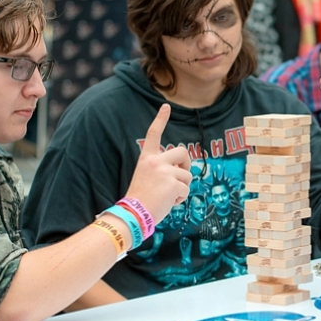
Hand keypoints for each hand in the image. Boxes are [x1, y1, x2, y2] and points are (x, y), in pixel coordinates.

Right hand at [125, 104, 191, 223]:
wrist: (133, 214)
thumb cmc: (140, 199)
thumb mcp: (147, 177)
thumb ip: (161, 169)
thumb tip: (182, 171)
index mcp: (147, 158)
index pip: (154, 134)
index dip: (160, 119)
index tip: (166, 106)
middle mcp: (156, 161)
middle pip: (183, 153)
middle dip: (186, 165)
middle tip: (180, 178)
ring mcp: (165, 171)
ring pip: (187, 176)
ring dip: (181, 188)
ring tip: (166, 196)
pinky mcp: (174, 183)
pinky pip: (186, 189)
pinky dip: (180, 198)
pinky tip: (167, 202)